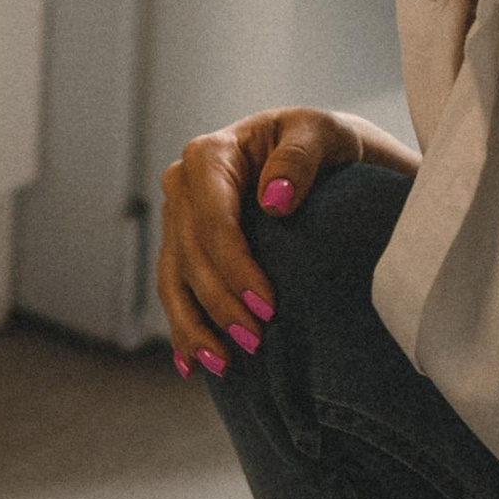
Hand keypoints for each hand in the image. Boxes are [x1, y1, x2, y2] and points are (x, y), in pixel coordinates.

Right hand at [156, 103, 412, 376]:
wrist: (322, 154)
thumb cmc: (324, 142)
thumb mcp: (323, 133)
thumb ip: (300, 158)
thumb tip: (273, 200)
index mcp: (209, 155)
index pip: (212, 219)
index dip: (234, 266)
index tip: (268, 305)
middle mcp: (183, 186)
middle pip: (191, 255)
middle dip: (219, 303)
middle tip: (256, 342)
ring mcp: (179, 219)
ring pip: (174, 279)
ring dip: (194, 326)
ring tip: (222, 364)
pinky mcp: (185, 247)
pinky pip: (176, 290)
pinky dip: (183, 328)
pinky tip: (192, 364)